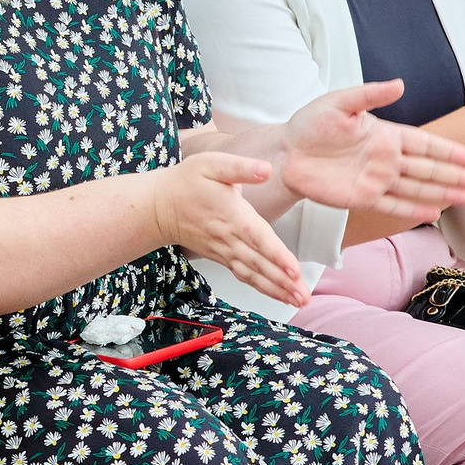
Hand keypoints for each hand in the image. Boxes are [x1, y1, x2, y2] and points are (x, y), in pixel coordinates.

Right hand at [151, 153, 307, 306]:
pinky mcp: (222, 257)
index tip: (294, 270)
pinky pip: (245, 276)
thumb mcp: (211, 164)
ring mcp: (225, 251)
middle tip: (304, 296)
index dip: (276, 255)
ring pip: (253, 274)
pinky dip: (263, 288)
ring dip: (277, 290)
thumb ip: (240, 167)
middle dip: (283, 281)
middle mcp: (229, 237)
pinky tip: (280, 296)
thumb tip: (265, 170)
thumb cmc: (186, 182)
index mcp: (232, 214)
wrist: (159, 207)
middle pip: (259, 263)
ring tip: (298, 301)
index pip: (257, 238)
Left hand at [279, 79, 464, 224]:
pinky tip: (434, 213)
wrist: (285, 153)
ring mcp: (376, 180)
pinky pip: (392, 206)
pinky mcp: (361, 198)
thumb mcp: (339, 102)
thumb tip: (399, 84)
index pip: (425, 143)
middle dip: (456, 176)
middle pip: (428, 169)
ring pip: (417, 189)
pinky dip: (412, 211)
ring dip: (443, 194)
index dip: (449, 151)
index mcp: (385, 135)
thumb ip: (369, 95)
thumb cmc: (310, 124)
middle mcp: (386, 159)